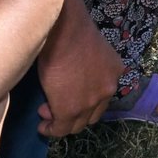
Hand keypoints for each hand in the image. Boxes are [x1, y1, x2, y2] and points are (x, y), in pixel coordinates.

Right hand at [36, 1, 120, 137]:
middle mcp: (109, 88)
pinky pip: (61, 128)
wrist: (63, 28)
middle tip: (53, 106)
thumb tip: (71, 83)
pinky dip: (51, 129)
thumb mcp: (90, 52)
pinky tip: (42, 126)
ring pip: (78, 124)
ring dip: (62, 122)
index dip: (84, 101)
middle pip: (92, 114)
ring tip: (46, 114)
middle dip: (73, 114)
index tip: (67, 96)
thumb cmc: (71, 30)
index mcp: (115, 71)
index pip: (102, 96)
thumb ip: (87, 69)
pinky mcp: (71, 110)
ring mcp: (91, 101)